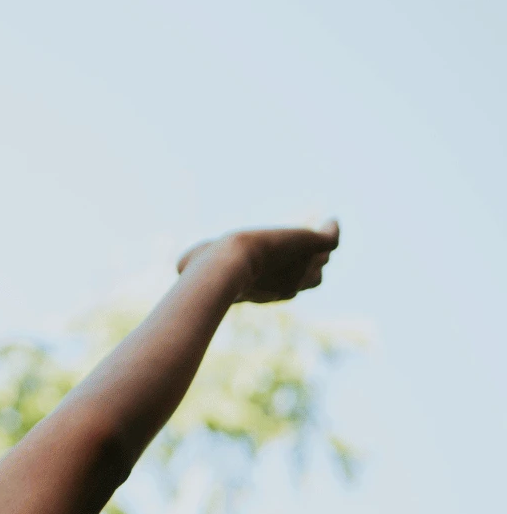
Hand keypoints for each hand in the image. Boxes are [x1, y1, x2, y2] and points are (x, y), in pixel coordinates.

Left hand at [177, 219, 339, 303]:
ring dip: (319, 249)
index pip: (286, 288)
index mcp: (264, 292)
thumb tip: (181, 265)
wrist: (226, 263)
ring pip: (322, 260)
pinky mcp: (309, 245)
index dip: (283, 278)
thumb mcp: (192, 264)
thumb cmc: (205, 269)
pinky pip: (331, 240)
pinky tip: (330, 220)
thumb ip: (190, 265)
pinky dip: (332, 230)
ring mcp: (301, 267)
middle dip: (310, 268)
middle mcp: (288, 285)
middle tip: (306, 253)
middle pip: (313, 278)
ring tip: (317, 235)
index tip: (274, 264)